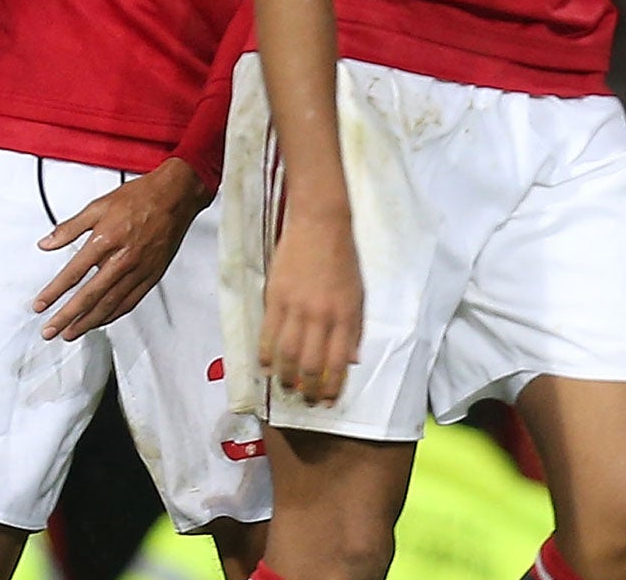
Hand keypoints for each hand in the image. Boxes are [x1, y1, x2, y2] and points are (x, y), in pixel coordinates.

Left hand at [34, 158, 207, 340]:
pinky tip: (101, 321)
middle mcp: (121, 260)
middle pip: (89, 296)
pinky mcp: (151, 277)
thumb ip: (69, 228)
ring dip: (88, 322)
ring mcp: (138, 271)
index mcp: (105, 241)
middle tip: (50, 330)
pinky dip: (112, 315)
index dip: (54, 292)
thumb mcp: (96, 207)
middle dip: (66, 317)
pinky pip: (129, 303)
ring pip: (109, 305)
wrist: (173, 198)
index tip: (41, 305)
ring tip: (71, 333)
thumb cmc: (138, 199)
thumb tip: (46, 243)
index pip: (73, 274)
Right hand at [259, 209, 362, 404]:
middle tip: (306, 400)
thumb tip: (351, 361)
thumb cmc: (343, 259)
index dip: (332, 387)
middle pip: (311, 364)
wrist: (321, 224)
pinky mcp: (276, 296)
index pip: (338, 363)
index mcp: (346, 317)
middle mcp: (321, 316)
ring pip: (287, 353)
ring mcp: (296, 307)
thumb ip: (355, 330)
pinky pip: (268, 332)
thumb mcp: (359, 296)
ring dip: (285, 377)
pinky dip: (265, 354)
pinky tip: (265, 366)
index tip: (327, 401)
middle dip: (308, 389)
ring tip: (285, 387)